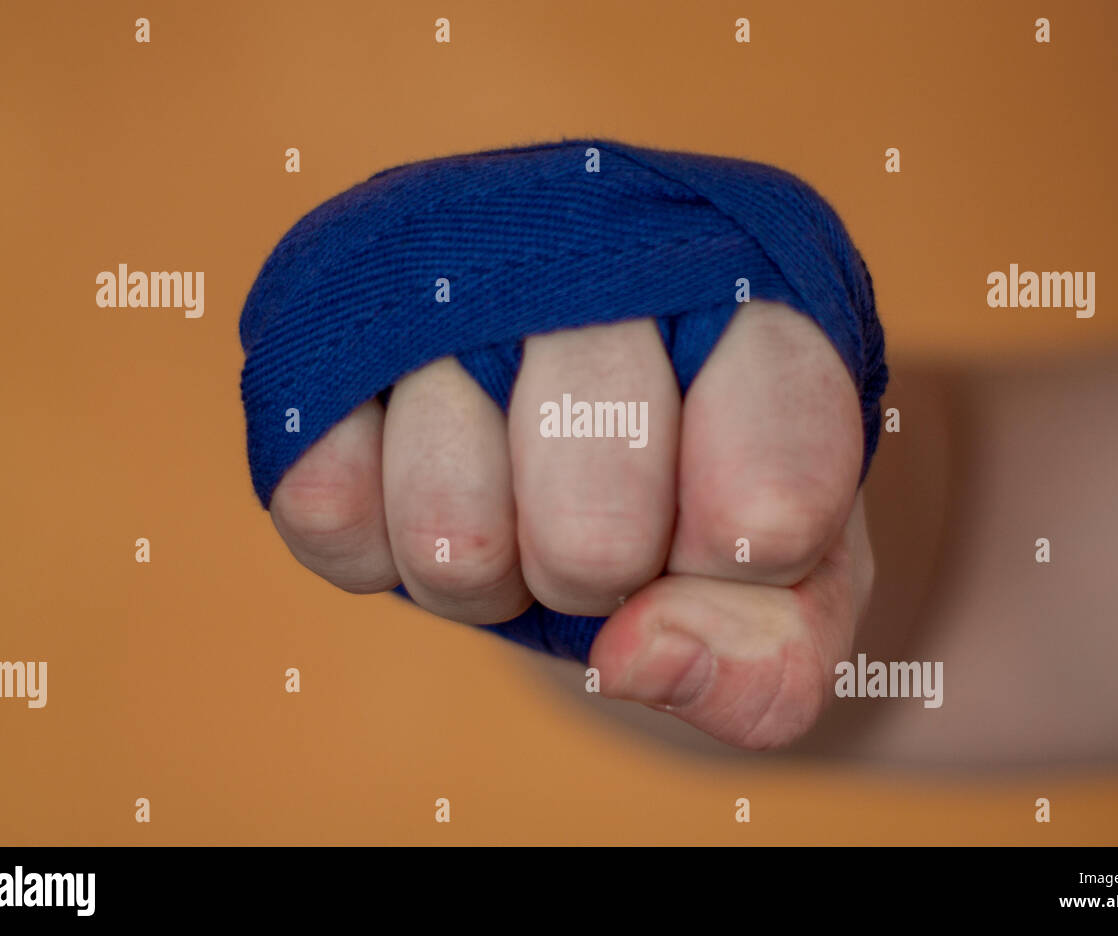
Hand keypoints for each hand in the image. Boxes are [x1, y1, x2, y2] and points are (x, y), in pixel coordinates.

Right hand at [267, 299, 874, 749]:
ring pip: (454, 532)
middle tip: (605, 521)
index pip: (769, 505)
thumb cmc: (698, 493)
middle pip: (596, 537)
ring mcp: (454, 289)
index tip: (727, 538)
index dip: (733, 577)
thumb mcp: (791, 589)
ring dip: (485, 574)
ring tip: (509, 501)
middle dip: (599, 583)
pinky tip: (419, 484)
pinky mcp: (332, 330)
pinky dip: (376, 549)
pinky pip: (325, 507)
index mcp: (759, 316)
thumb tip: (639, 654)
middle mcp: (601, 264)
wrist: (568, 410)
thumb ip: (771, 660)